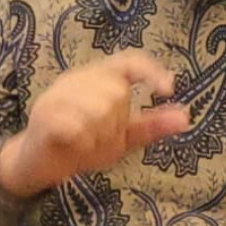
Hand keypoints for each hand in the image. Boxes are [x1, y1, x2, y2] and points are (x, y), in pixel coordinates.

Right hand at [0, 50, 187, 200]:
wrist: (38, 164)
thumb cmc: (82, 143)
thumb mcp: (122, 136)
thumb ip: (151, 125)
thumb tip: (187, 116)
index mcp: (98, 77)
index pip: (129, 60)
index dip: (151, 70)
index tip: (168, 88)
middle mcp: (77, 79)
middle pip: (116, 92)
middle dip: (116, 124)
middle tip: (102, 138)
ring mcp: (57, 95)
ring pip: (98, 109)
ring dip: (99, 135)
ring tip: (87, 143)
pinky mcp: (43, 116)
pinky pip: (76, 126)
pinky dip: (82, 142)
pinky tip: (77, 146)